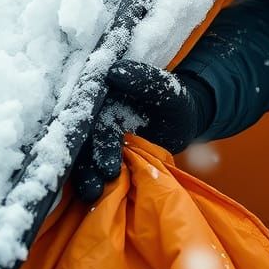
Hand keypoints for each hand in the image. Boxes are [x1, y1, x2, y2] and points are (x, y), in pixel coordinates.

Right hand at [70, 59, 215, 202]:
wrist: (186, 125)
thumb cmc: (176, 102)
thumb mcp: (166, 89)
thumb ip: (144, 79)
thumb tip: (113, 71)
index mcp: (104, 94)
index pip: (85, 106)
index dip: (82, 120)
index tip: (88, 137)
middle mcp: (95, 117)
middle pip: (84, 137)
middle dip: (89, 156)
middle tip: (104, 171)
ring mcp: (97, 140)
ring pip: (84, 157)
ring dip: (85, 175)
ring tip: (94, 192)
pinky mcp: (102, 159)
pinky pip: (92, 171)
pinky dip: (91, 183)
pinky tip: (94, 197)